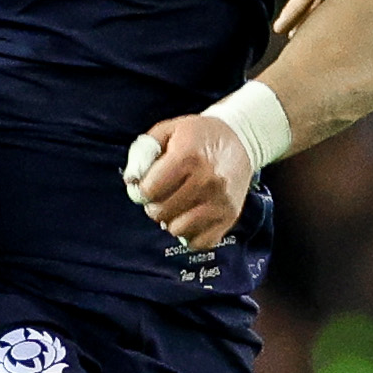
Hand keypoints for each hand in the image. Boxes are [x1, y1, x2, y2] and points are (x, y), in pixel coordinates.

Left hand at [125, 112, 252, 251]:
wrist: (240, 140)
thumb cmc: (199, 135)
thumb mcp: (168, 130)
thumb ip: (144, 151)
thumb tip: (132, 181)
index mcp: (188, 157)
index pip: (150, 191)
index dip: (141, 191)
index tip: (146, 186)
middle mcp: (207, 181)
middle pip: (161, 212)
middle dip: (154, 206)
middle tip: (161, 196)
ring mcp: (220, 202)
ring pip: (179, 230)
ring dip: (171, 221)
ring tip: (176, 207)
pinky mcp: (230, 216)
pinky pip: (201, 242)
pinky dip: (191, 235)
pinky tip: (189, 219)